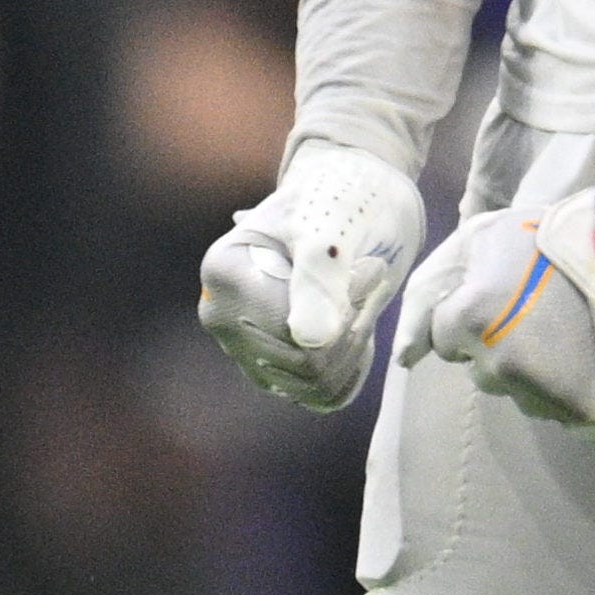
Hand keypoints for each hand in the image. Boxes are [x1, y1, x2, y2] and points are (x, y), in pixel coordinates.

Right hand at [196, 139, 424, 409]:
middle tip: (371, 278)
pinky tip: (357, 326)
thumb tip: (308, 342)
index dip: (345, 314)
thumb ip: (318, 278)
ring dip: (355, 347)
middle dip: (352, 329)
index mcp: (223, 275)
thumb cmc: (340, 199)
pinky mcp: (274, 364)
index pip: (293, 339)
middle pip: (305, 367)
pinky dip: (352, 369)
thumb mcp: (331, 227)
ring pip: (315, 386)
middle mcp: (222, 316)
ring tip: (362, 297)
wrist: (350, 197)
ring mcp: (245, 345)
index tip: (367, 268)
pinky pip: (321, 397)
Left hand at [407, 186, 594, 433]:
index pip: (443, 339)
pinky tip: (591, 359)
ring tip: (573, 333)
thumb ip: (437, 283)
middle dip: (501, 346)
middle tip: (544, 313)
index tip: (508, 299)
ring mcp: (540, 395)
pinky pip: (559, 413)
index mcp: (469, 320)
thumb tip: (407, 353)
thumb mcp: (488, 235)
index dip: (475, 315)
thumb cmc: (561, 237)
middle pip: (481, 371)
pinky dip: (571, 392)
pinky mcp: (583, 414)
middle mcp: (497, 366)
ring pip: (520, 395)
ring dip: (536, 372)